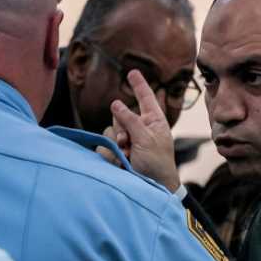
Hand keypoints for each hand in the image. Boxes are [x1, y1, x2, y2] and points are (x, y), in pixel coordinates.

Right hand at [109, 70, 180, 191]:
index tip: (132, 72)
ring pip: (110, 130)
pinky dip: (111, 154)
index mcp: (154, 122)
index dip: (139, 85)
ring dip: (117, 142)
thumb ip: (130, 120)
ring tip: (127, 156)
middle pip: (120, 114)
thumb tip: (115, 103)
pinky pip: (104, 145)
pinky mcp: (116, 153)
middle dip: (121, 126)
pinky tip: (121, 163)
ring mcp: (127, 142)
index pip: (146, 98)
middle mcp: (139, 129)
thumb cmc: (157, 164)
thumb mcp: (146, 139)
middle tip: (127, 142)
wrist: (151, 188)